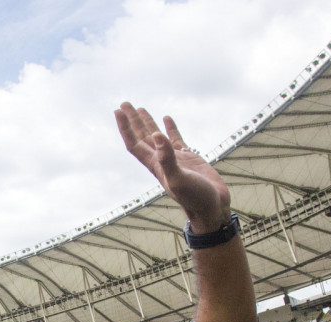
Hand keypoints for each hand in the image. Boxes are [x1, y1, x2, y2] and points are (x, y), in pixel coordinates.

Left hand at [115, 102, 229, 231]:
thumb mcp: (179, 178)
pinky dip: (170, 128)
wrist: (212, 208)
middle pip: (141, 137)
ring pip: (156, 136)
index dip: (125, 128)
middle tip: (123, 104)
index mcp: (155, 165)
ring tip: (139, 108)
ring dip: (147, 123)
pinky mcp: (188, 158)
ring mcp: (174, 159)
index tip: (118, 111)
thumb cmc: (195, 198)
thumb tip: (156, 135)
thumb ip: (167, 158)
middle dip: (132, 121)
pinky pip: (176, 139)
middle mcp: (161, 160)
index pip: (134, 143)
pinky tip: (166, 118)